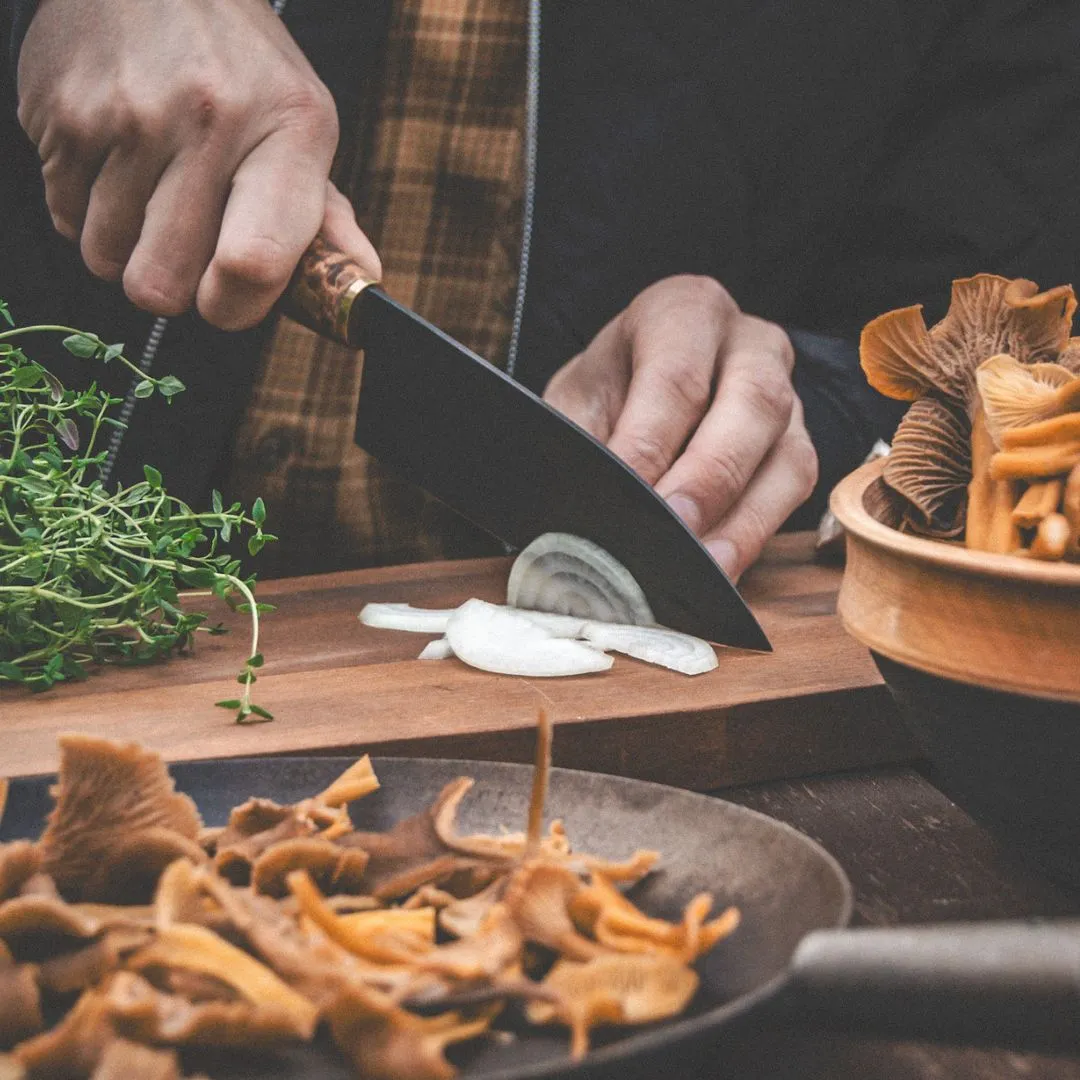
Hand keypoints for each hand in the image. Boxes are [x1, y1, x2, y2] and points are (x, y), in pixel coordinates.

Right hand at [17, 0, 379, 329]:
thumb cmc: (240, 71)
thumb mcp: (300, 126)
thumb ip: (327, 217)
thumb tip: (362, 282)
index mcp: (290, 131)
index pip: (253, 261)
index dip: (234, 308)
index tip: (229, 301)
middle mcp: (209, 119)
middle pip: (163, 284)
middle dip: (173, 283)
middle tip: (187, 238)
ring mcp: (126, 114)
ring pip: (106, 259)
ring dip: (126, 246)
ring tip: (151, 190)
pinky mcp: (60, 110)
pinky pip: (63, 217)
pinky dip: (85, 209)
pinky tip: (115, 162)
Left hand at [543, 276, 817, 580]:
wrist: (636, 389)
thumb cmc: (607, 394)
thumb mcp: (576, 402)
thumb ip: (580, 443)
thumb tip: (587, 504)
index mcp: (683, 311)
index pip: (675, 375)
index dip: (650, 442)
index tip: (623, 494)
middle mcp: (749, 343)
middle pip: (752, 403)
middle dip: (709, 476)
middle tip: (671, 531)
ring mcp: (787, 394)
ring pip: (787, 453)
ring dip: (742, 518)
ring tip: (699, 568)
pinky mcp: (797, 446)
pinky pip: (794, 491)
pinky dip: (755, 534)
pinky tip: (718, 570)